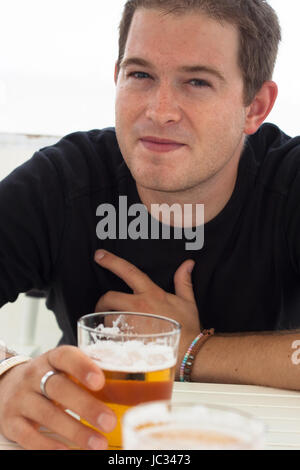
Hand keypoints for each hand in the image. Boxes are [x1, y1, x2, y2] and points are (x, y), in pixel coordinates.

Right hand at [0, 346, 116, 449]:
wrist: (7, 386)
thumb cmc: (47, 378)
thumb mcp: (63, 369)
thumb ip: (86, 374)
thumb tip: (127, 390)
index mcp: (52, 359)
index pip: (66, 356)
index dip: (83, 367)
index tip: (100, 381)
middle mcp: (34, 376)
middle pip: (59, 388)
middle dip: (86, 406)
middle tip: (110, 421)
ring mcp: (21, 398)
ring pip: (47, 414)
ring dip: (75, 431)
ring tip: (98, 444)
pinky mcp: (11, 421)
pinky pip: (29, 436)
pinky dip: (49, 445)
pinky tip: (68, 452)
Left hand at [94, 249, 200, 372]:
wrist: (189, 354)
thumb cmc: (188, 329)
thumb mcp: (187, 302)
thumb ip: (183, 281)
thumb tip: (187, 264)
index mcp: (151, 294)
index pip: (128, 272)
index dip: (112, 261)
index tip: (99, 255)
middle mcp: (139, 307)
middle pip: (109, 297)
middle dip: (102, 301)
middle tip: (102, 307)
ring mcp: (131, 324)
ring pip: (108, 318)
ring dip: (109, 322)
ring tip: (116, 328)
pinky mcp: (127, 341)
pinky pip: (111, 337)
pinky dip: (113, 338)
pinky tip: (119, 342)